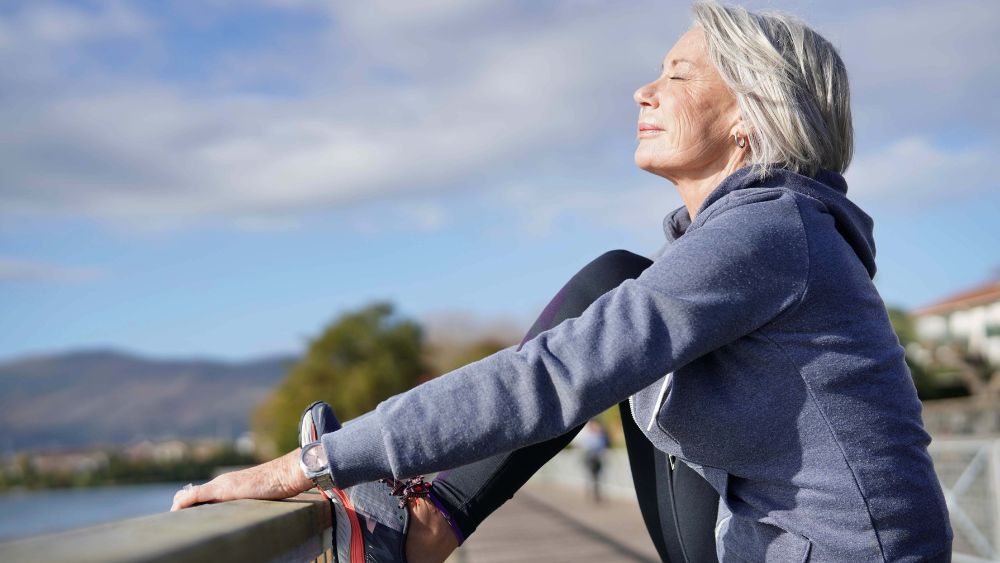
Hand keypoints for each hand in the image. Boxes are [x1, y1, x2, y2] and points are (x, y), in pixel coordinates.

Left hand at [170, 448, 312, 510]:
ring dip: (178, 508)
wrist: (284, 474)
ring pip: (189, 496)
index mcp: (227, 486)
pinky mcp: (222, 489)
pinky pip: (196, 495)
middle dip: (179, 509)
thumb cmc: (277, 486)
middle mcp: (220, 484)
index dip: (187, 507)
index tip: (182, 521)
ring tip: (171, 523)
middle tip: (172, 526)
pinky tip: (175, 511)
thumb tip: (248, 520)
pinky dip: (184, 503)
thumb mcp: (259, 497)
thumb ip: (248, 502)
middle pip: (190, 495)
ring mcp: (220, 485)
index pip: (200, 496)